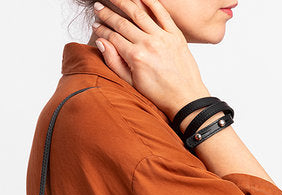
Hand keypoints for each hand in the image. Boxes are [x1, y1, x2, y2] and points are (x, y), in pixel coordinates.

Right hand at [92, 0, 209, 119]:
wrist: (186, 98)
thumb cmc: (159, 94)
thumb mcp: (132, 83)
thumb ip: (114, 62)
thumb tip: (101, 43)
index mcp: (136, 57)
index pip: (113, 37)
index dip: (101, 30)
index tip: (95, 25)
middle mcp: (149, 44)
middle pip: (123, 22)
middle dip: (108, 13)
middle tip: (99, 6)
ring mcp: (163, 37)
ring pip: (139, 13)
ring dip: (124, 2)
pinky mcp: (176, 35)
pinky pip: (162, 13)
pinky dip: (151, 2)